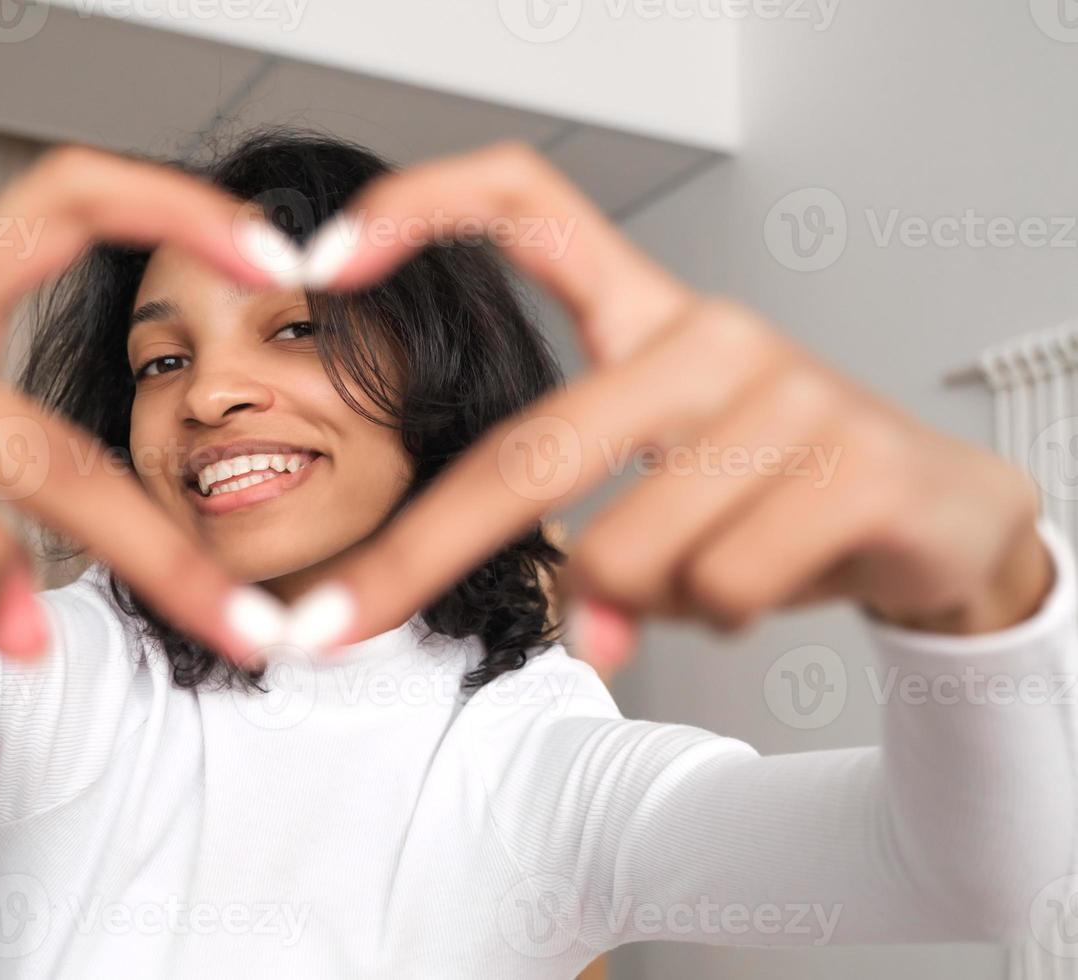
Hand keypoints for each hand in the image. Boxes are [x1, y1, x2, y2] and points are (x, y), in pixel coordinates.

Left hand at [287, 142, 1050, 652]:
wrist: (943, 519)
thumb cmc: (776, 491)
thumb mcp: (664, 487)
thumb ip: (589, 545)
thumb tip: (583, 628)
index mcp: (646, 315)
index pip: (528, 206)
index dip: (425, 206)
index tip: (327, 256)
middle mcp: (709, 333)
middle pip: (532, 453)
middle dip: (419, 556)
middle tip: (330, 629)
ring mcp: (786, 389)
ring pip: (628, 552)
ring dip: (646, 604)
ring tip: (714, 572)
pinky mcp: (854, 460)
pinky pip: (720, 585)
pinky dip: (722, 617)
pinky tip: (772, 580)